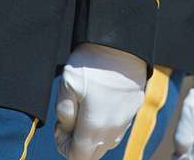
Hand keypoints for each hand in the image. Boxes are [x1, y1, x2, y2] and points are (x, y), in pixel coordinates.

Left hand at [54, 43, 147, 159]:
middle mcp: (112, 131)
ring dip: (92, 134)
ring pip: (105, 142)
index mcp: (94, 128)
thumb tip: (68, 126)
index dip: (63, 146)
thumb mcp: (67, 84)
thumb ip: (63, 112)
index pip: (77, 158)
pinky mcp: (133, 110)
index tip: (61, 126)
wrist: (123, 45)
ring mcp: (125, 121)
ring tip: (85, 108)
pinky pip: (117, 128)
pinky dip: (106, 124)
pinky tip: (100, 103)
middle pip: (92, 154)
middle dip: (78, 143)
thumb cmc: (93, 63)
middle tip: (71, 117)